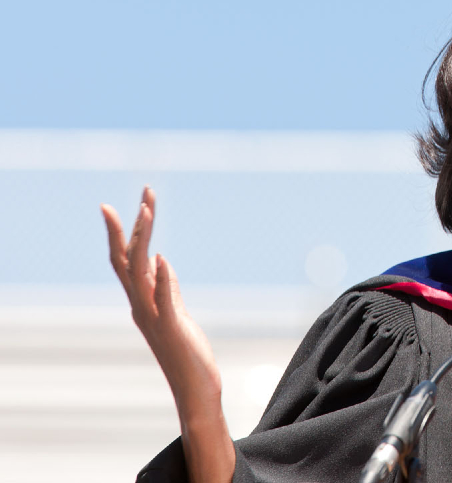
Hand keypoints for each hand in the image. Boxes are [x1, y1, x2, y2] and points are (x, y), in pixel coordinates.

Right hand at [104, 187, 234, 482]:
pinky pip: (164, 299)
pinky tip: (162, 258)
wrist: (196, 387)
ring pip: (140, 273)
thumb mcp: (177, 313)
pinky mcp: (173, 328)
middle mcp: (143, 305)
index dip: (125, 232)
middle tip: (144, 193)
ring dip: (143, 241)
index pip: (127, 260)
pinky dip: (161, 278)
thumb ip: (169, 289)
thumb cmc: (188, 352)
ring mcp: (155, 316)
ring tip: (149, 210)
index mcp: (144, 300)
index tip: (127, 202)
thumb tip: (163, 263)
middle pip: (128, 259)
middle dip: (133, 225)